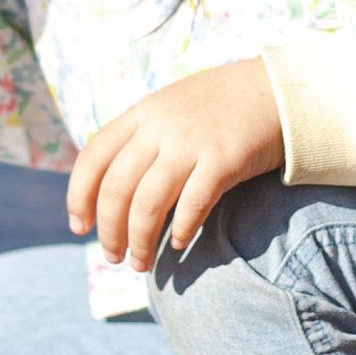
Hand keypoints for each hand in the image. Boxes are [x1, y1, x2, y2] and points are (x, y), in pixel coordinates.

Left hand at [68, 58, 284, 268]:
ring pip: (148, 203)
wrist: (277, 90)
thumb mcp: (170, 109)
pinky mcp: (225, 159)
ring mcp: (192, 143)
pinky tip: (180, 244)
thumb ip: (142, 139)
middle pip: (117, 188)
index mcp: (142, 114)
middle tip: (113, 257)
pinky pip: (194, 203)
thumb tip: (112, 188)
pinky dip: (182, 229)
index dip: (78, 195)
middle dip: (109, 231)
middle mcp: (160, 127)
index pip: (93, 157)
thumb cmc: (221, 107)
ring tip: (141, 264)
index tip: (79, 226)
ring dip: (140, 240)